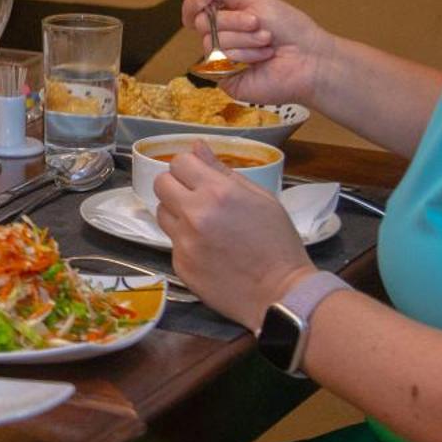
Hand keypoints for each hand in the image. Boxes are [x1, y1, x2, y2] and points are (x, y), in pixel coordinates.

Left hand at [154, 143, 315, 330]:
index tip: (199, 177)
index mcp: (217, 192)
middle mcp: (195, 213)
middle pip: (161, 184)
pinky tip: (208, 250)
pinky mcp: (180, 264)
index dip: (189, 167)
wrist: (280, 294)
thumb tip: (197, 147)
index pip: (179, 162)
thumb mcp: (261, 198)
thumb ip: (224, 171)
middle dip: (176, 186)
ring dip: (177, 213)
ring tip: (202, 225)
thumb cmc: (278, 243)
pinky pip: (172, 242)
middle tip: (196, 198)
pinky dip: (185, 241)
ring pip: (162, 212)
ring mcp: (184, 241)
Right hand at [182, 0, 335, 107]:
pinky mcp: (225, 77)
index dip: (193, 3)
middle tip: (257, 23)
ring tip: (266, 42)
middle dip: (233, 20)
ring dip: (245, 38)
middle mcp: (221, 38)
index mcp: (226, 18)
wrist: (309, 57)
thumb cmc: (290, 29)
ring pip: (211, 41)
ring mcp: (221, 59)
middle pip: (203, 22)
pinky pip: (220, 59)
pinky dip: (244, 55)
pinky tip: (262, 58)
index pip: (193, 11)